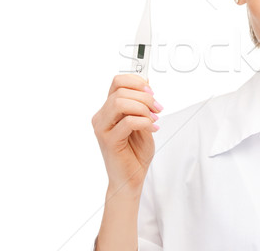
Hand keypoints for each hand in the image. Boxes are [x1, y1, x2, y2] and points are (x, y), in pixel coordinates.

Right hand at [92, 74, 162, 191]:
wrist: (130, 178)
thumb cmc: (135, 153)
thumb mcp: (143, 123)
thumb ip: (141, 106)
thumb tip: (147, 87)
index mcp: (108, 109)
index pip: (117, 82)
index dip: (136, 81)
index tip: (151, 90)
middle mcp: (102, 117)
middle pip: (120, 91)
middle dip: (145, 97)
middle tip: (158, 108)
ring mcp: (102, 128)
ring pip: (120, 102)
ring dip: (143, 107)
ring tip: (153, 118)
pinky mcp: (109, 140)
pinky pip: (127, 122)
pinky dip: (144, 121)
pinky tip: (152, 128)